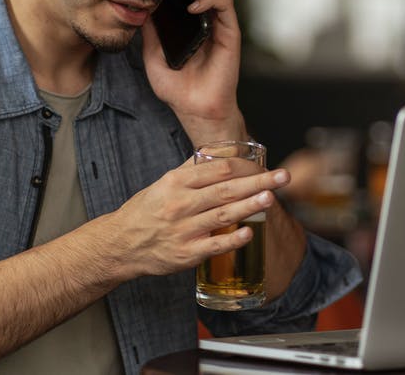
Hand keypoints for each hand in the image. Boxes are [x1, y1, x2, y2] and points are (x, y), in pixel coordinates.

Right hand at [108, 155, 290, 278]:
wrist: (121, 244)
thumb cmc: (146, 211)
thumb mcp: (164, 183)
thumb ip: (192, 169)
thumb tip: (218, 152)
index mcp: (177, 183)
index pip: (218, 170)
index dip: (246, 166)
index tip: (266, 164)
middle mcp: (181, 204)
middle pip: (226, 189)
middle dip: (258, 182)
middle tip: (283, 176)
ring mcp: (184, 229)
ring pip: (223, 215)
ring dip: (249, 205)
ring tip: (271, 197)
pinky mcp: (186, 253)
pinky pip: (214, 245)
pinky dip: (233, 239)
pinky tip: (251, 233)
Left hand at [142, 0, 243, 142]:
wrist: (195, 110)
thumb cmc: (177, 87)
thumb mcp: (153, 54)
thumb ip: (149, 30)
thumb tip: (138, 6)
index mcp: (192, 18)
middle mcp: (208, 16)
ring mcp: (221, 23)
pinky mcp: (230, 33)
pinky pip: (225, 6)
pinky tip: (193, 5)